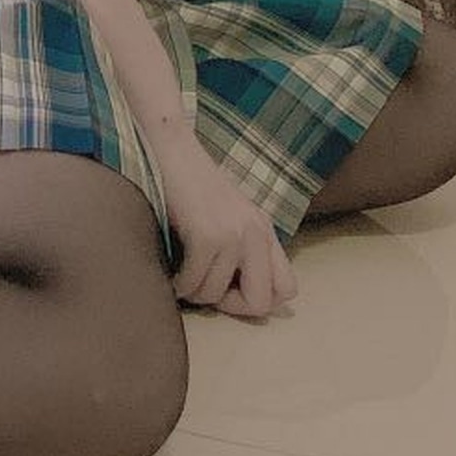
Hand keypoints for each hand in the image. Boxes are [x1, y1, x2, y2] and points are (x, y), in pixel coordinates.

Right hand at [158, 146, 298, 319]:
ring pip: (216, 295)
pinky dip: (178, 283)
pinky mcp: (207, 234)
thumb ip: (243, 249)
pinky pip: (193, 283)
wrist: (168, 149)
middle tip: (205, 288)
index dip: (256, 300)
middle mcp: (256, 233)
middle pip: (259, 303)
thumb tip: (245, 298)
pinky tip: (171, 268)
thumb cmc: (189, 185)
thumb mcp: (228, 216)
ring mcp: (233, 233)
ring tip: (182, 272)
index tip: (228, 289)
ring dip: (194, 291)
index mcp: (264, 230)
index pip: (287, 288)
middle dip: (228, 306)